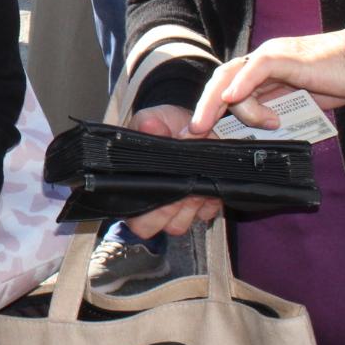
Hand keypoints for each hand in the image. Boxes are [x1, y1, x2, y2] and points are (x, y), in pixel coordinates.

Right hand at [122, 105, 223, 238]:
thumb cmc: (164, 124)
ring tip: (195, 177)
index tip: (164, 188)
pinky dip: (209, 200)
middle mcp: (156, 204)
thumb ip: (150, 122)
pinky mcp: (203, 207)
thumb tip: (149, 127)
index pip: (138, 221)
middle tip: (184, 183)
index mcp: (135, 187)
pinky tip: (206, 180)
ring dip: (192, 204)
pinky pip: (206, 214)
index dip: (150, 212)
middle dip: (176, 209)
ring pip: (182, 225)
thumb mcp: (155, 117)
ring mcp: (179, 209)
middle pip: (163, 227)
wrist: (188, 124)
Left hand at [187, 30, 344, 135]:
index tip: (195, 135)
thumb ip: (272, 114)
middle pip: (220, 81)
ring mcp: (271, 56)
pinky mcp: (285, 56)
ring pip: (234, 77)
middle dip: (203, 108)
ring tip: (226, 125)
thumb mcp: (295, 107)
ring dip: (225, 104)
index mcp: (260, 73)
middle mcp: (260, 62)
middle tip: (193, 132)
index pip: (225, 89)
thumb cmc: (334, 84)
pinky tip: (233, 98)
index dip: (208, 110)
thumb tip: (251, 135)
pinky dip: (242, 83)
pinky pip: (257, 68)